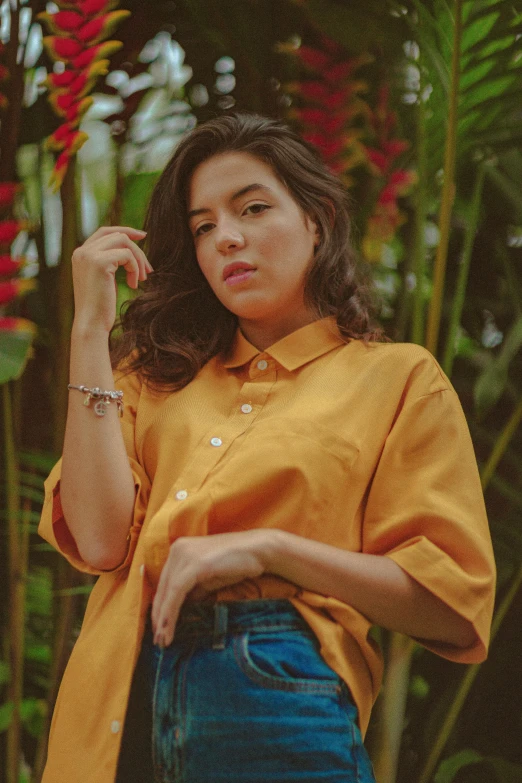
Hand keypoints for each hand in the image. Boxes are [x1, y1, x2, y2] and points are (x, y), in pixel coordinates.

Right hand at [71, 225, 152, 334]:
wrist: (92, 323)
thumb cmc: (100, 306)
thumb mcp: (105, 279)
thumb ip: (111, 262)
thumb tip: (129, 250)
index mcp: (81, 254)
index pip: (105, 232)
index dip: (125, 231)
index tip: (143, 236)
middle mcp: (82, 251)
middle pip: (117, 234)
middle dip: (137, 249)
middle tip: (149, 269)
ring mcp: (89, 255)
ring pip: (123, 241)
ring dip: (138, 260)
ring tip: (141, 279)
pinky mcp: (99, 262)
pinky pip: (126, 255)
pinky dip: (135, 268)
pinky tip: (133, 285)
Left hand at [151, 530, 272, 646]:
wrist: (258, 550)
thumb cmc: (237, 563)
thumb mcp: (208, 579)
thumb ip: (192, 590)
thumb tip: (178, 609)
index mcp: (179, 550)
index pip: (164, 583)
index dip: (160, 608)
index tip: (159, 629)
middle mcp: (177, 549)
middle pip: (162, 588)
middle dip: (158, 617)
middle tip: (158, 641)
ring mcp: (184, 555)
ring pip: (166, 592)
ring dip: (163, 619)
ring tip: (162, 641)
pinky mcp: (194, 564)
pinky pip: (176, 593)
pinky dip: (170, 613)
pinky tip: (169, 629)